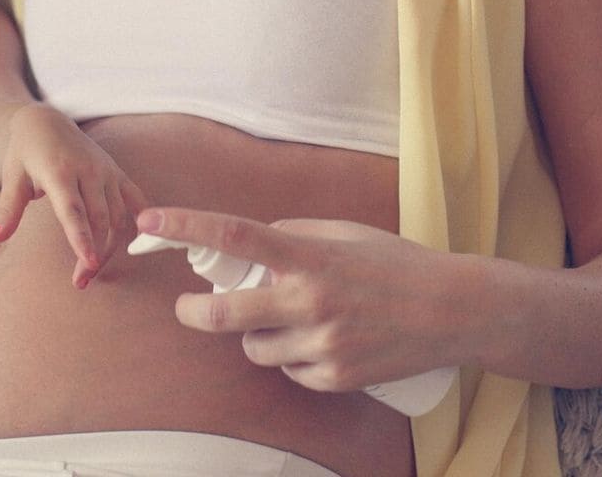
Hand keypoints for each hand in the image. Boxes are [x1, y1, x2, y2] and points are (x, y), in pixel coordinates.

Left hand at [0, 104, 148, 287]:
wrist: (46, 122)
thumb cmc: (25, 154)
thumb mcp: (12, 178)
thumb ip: (8, 210)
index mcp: (59, 171)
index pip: (73, 210)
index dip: (82, 237)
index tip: (88, 263)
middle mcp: (88, 170)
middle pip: (99, 219)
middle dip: (94, 253)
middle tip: (81, 282)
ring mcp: (107, 170)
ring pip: (119, 216)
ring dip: (111, 247)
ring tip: (93, 270)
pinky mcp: (118, 172)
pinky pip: (136, 201)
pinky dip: (139, 223)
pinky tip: (134, 246)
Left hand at [136, 208, 457, 395]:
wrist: (452, 311)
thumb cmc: (395, 264)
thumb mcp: (343, 234)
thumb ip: (293, 236)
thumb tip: (245, 245)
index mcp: (309, 257)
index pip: (235, 236)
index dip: (186, 227)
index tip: (150, 222)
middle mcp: (311, 302)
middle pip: (224, 315)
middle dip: (195, 311)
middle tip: (191, 306)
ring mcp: (323, 345)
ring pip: (254, 348)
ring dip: (256, 334)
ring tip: (290, 318)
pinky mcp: (335, 378)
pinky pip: (290, 371)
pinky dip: (294, 358)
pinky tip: (324, 341)